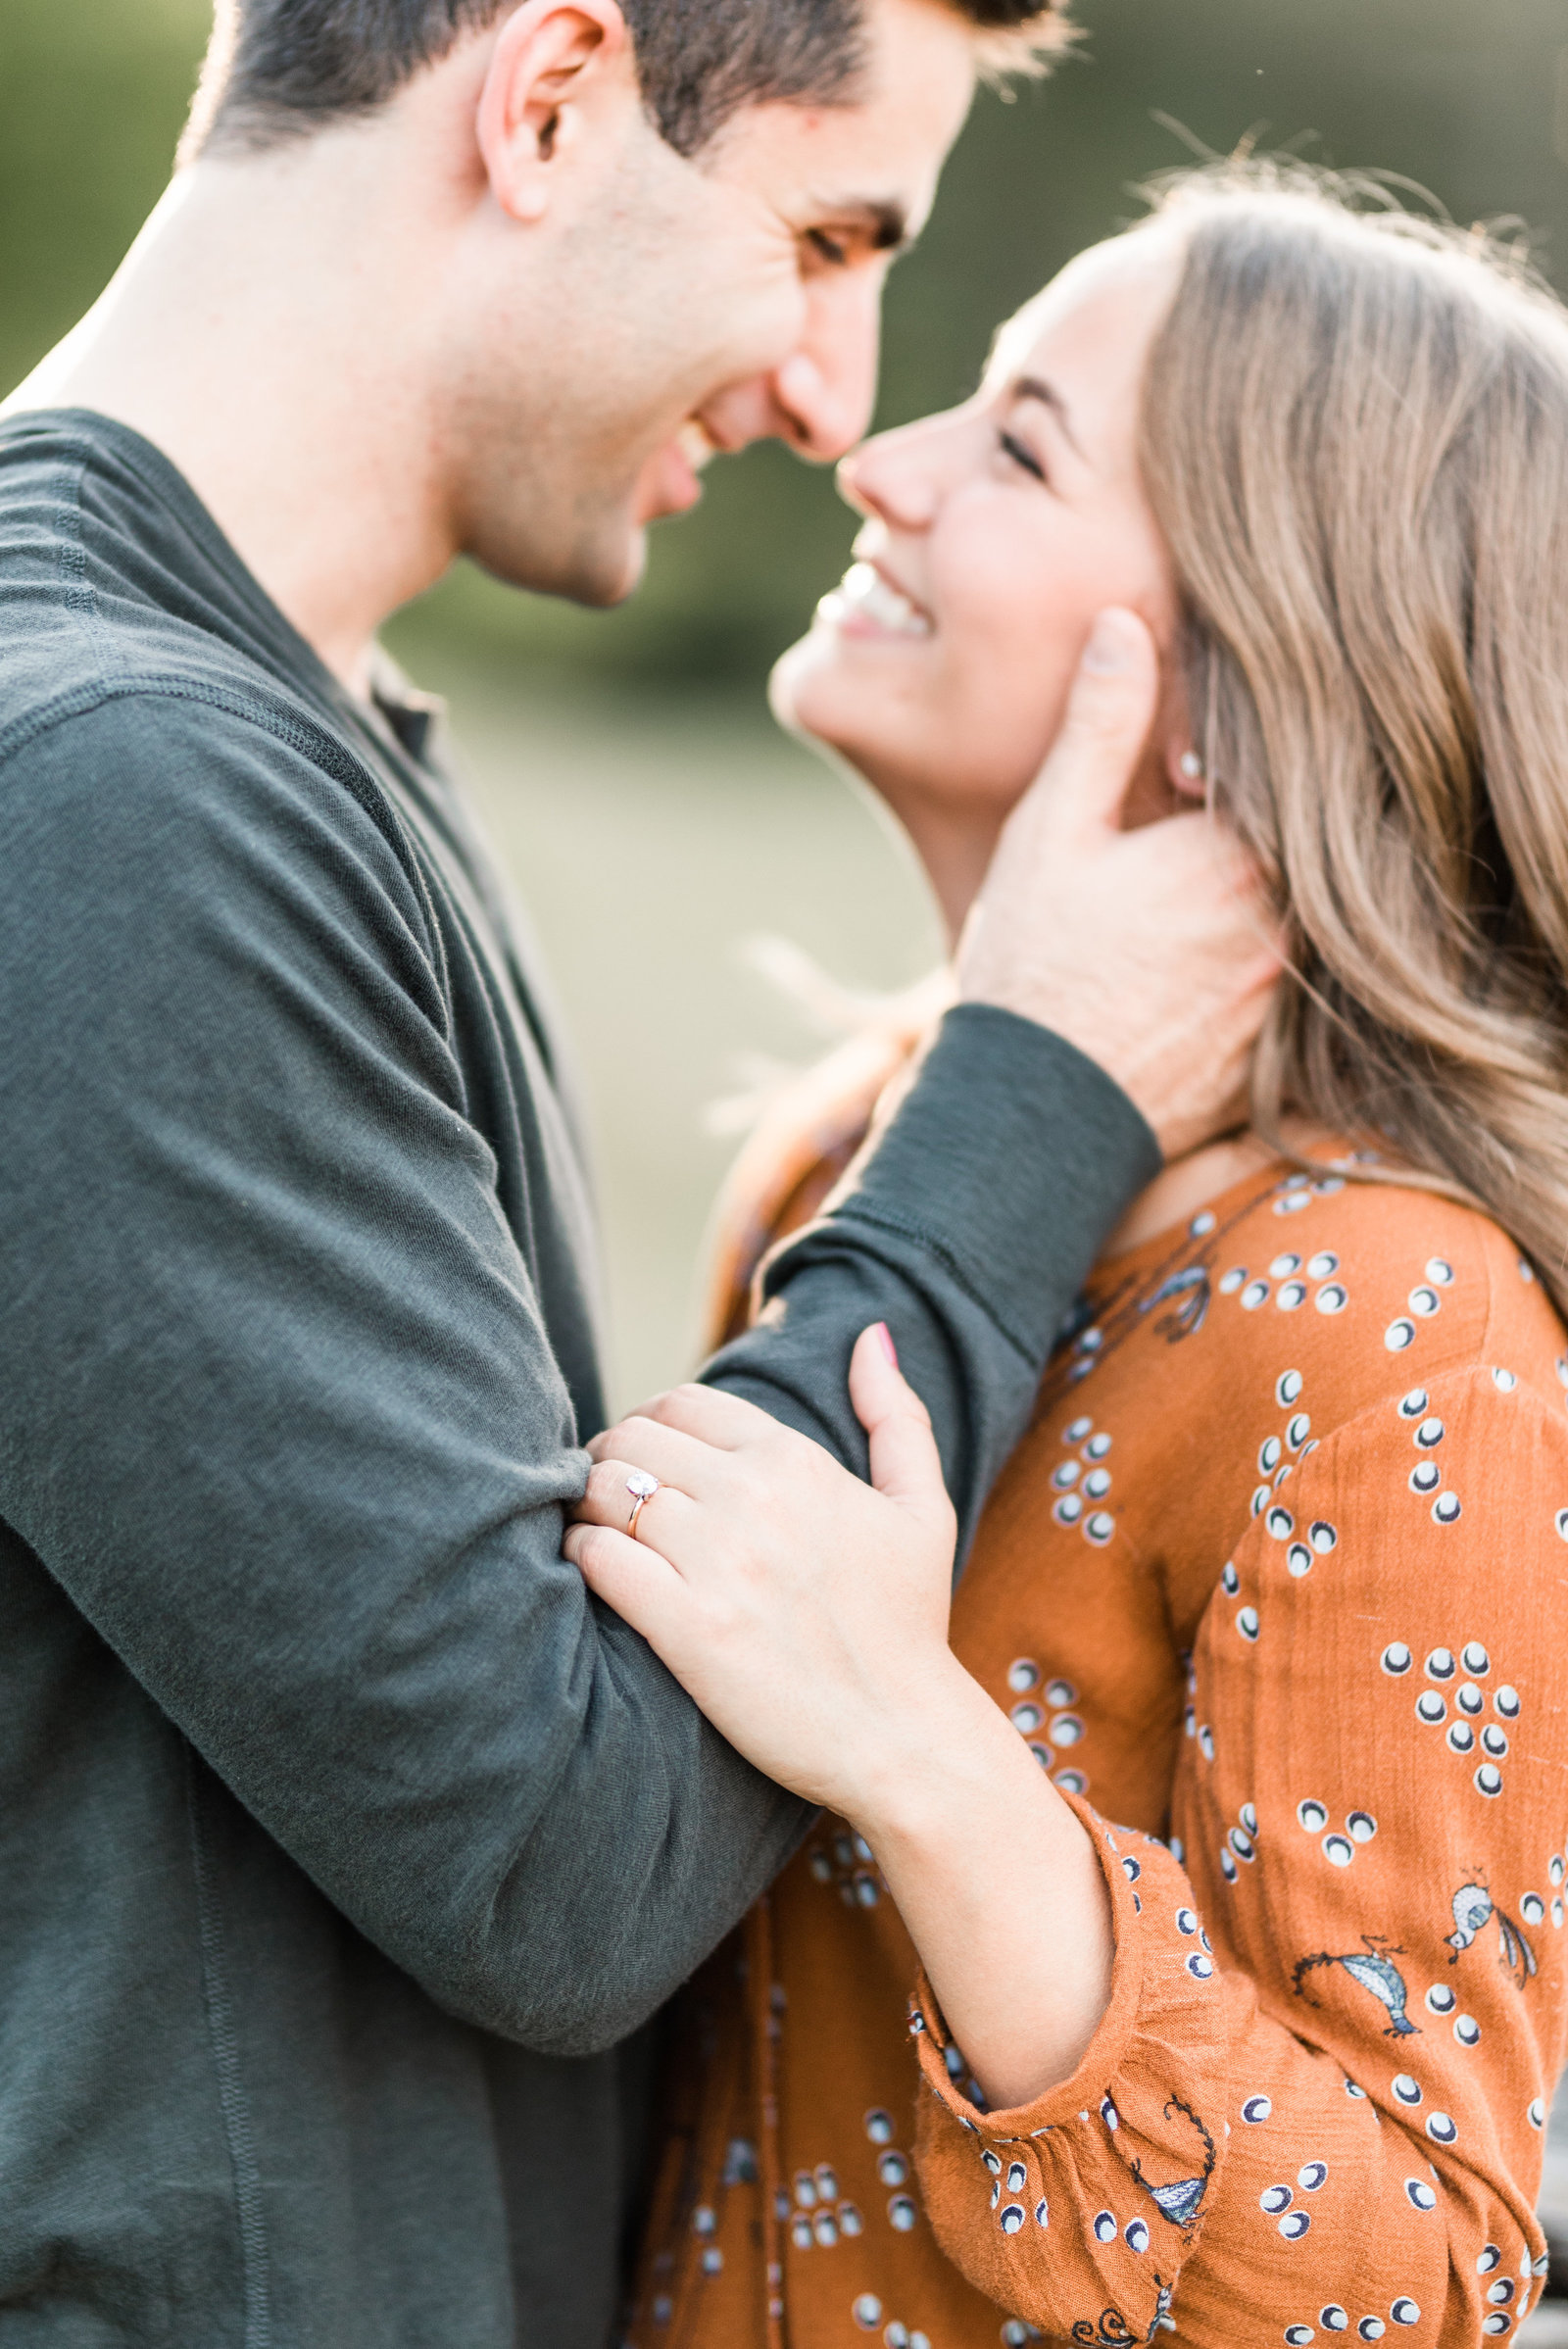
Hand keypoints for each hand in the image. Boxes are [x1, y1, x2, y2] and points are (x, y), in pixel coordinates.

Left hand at [563, 1325, 961, 1821]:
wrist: (905, 1738)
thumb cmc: (910, 1625)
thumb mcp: (921, 1508)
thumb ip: (896, 1414)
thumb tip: (869, 1335)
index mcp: (796, 1460)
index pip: (680, 1402)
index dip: (649, 1425)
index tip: (646, 1461)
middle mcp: (754, 1496)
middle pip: (631, 1437)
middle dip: (608, 1460)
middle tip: (607, 1498)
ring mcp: (719, 1561)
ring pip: (605, 1490)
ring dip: (585, 1507)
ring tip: (594, 1532)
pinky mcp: (688, 1627)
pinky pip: (598, 1559)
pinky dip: (580, 1556)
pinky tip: (594, 1572)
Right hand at [957, 607, 1281, 1161]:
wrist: (1030, 1122)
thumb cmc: (1031, 968)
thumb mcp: (1052, 830)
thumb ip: (1100, 725)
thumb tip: (1126, 623)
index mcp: (1239, 852)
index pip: (1265, 772)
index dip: (1220, 765)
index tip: (1180, 776)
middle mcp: (1285, 922)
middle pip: (1286, 847)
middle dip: (1234, 835)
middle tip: (1166, 852)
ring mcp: (1286, 993)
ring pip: (1287, 917)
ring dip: (1244, 904)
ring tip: (1168, 919)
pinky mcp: (1276, 1052)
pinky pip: (1278, 987)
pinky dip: (1241, 970)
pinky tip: (1178, 978)